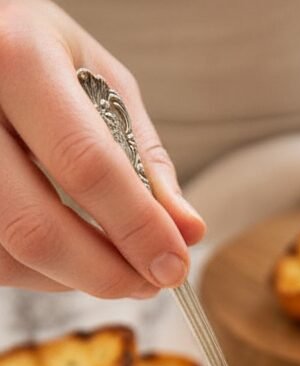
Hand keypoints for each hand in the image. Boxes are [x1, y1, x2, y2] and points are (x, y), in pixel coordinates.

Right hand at [0, 0, 204, 296]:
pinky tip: (69, 255)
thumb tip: (187, 231)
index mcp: (19, 62)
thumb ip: (144, 156)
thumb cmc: (39, 54)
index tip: (174, 265)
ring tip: (113, 266)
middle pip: (37, 228)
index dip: (138, 228)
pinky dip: (41, 273)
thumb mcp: (99, 81)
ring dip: (73, 280)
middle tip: (149, 282)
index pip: (87, 165)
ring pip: (12, 255)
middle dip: (106, 273)